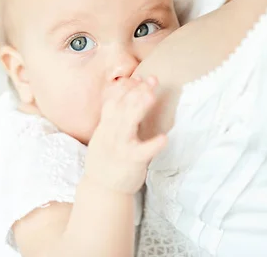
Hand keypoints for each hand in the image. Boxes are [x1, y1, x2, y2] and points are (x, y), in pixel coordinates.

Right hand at [84, 76, 167, 194]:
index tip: (139, 76)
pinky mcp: (131, 161)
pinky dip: (153, 145)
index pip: (113, 101)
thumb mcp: (106, 135)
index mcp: (106, 127)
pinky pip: (142, 152)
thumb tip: (127, 95)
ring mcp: (121, 147)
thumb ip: (115, 117)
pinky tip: (164, 138)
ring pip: (128, 124)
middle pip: (121, 108)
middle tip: (152, 80)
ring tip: (152, 96)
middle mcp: (111, 134)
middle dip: (136, 92)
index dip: (126, 88)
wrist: (102, 189)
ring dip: (139, 108)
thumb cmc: (108, 159)